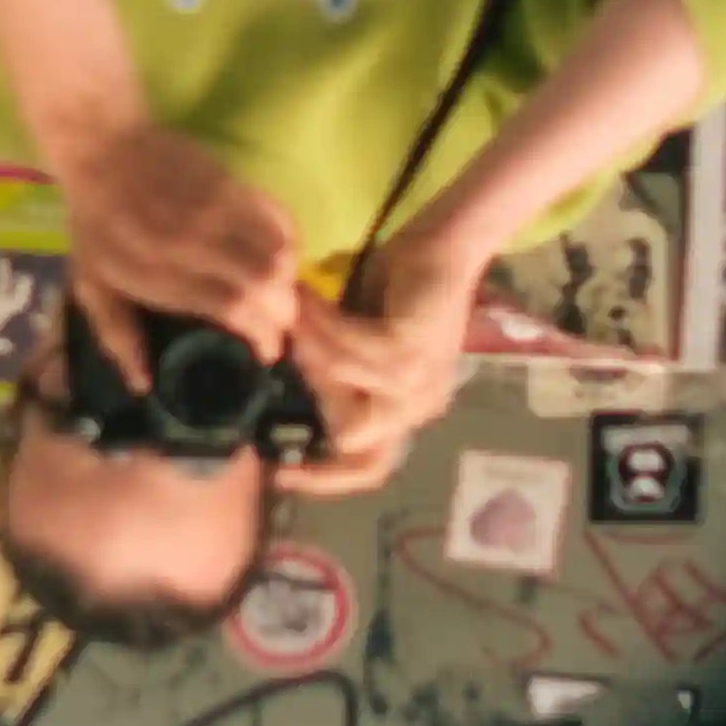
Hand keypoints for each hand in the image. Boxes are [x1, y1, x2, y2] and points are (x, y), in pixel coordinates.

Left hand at [58, 124, 306, 362]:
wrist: (102, 149)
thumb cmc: (95, 227)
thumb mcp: (93, 287)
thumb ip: (118, 336)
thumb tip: (145, 385)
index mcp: (159, 273)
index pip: (232, 307)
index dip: (261, 333)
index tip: (267, 351)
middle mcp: (194, 242)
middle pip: (267, 281)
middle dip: (284, 312)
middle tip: (280, 326)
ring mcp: (217, 210)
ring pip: (280, 249)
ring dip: (290, 278)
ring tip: (282, 294)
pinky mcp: (232, 184)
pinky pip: (279, 216)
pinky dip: (291, 241)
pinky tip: (282, 256)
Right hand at [284, 259, 489, 496]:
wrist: (446, 246)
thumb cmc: (399, 290)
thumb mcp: (357, 343)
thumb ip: (332, 374)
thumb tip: (286, 385)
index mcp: (407, 411)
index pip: (371, 469)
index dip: (326, 480)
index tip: (280, 473)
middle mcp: (419, 406)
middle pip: (356, 442)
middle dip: (313, 402)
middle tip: (283, 363)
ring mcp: (421, 381)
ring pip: (340, 384)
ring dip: (307, 349)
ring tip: (285, 317)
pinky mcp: (412, 348)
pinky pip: (348, 348)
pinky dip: (318, 324)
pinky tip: (301, 299)